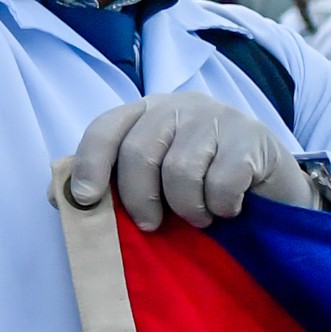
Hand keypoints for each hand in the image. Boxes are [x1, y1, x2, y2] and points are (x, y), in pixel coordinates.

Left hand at [67, 93, 315, 231]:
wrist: (273, 190)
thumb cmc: (202, 187)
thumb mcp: (153, 182)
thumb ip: (109, 184)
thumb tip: (57, 198)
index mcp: (145, 112)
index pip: (105, 128)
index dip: (89, 164)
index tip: (86, 200)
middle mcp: (179, 106)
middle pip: (139, 152)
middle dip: (139, 199)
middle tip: (152, 226)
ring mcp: (218, 116)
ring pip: (180, 170)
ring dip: (187, 208)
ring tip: (199, 217)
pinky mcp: (253, 136)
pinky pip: (222, 181)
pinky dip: (221, 206)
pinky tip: (228, 209)